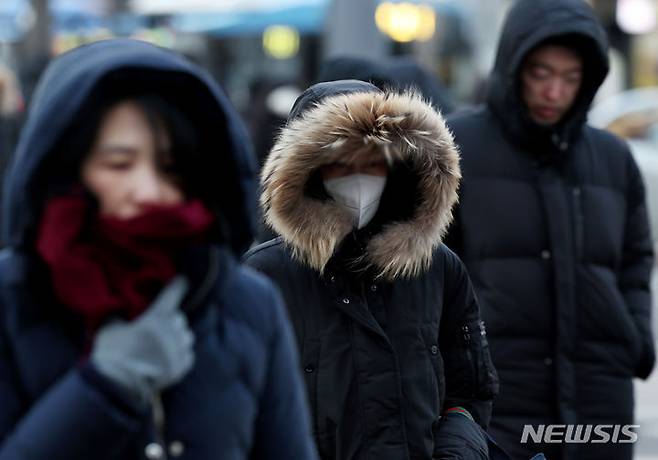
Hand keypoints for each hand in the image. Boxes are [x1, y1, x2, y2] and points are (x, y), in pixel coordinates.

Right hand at [91, 277, 194, 403]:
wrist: (120, 385)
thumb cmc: (112, 355)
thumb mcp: (109, 330)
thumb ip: (118, 319)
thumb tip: (117, 313)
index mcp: (156, 318)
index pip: (172, 295)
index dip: (178, 286)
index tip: (183, 280)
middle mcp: (171, 331)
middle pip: (179, 319)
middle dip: (171, 321)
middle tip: (160, 329)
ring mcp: (179, 350)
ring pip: (187, 337)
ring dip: (178, 338)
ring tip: (165, 346)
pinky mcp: (183, 367)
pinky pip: (188, 356)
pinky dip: (181, 356)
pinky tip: (169, 360)